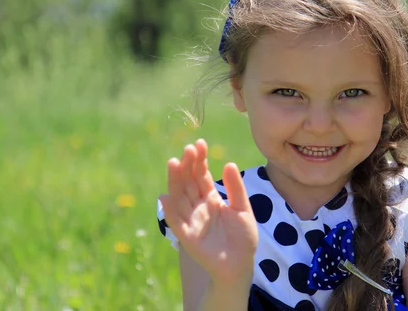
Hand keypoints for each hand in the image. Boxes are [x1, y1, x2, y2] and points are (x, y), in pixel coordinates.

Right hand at [159, 139, 257, 283]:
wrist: (241, 264)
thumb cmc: (243, 237)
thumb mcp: (243, 209)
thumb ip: (236, 188)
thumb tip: (228, 163)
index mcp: (211, 198)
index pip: (202, 175)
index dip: (200, 160)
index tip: (199, 144)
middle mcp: (198, 206)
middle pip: (189, 182)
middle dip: (188, 166)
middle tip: (188, 149)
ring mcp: (191, 220)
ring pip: (180, 197)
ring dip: (175, 181)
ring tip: (174, 163)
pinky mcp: (186, 237)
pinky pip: (176, 222)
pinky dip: (169, 211)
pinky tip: (165, 197)